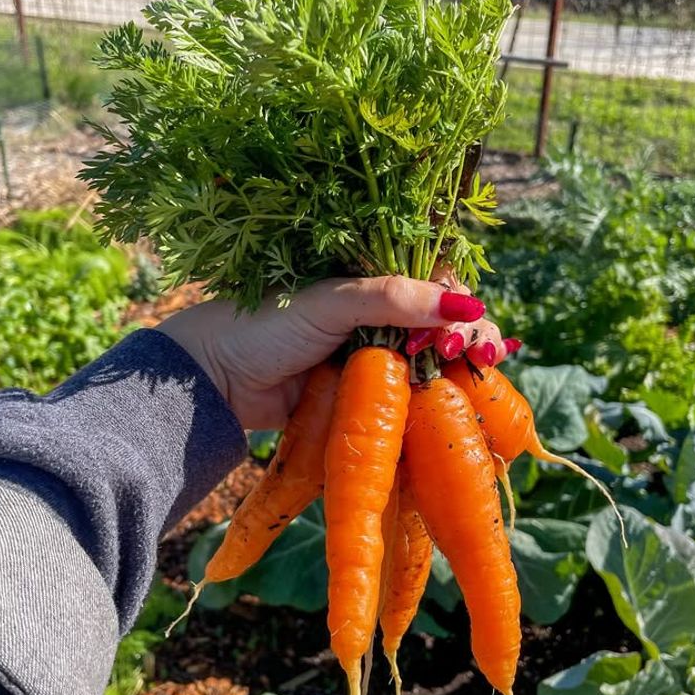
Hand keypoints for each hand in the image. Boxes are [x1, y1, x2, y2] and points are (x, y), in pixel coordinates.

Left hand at [158, 276, 508, 428]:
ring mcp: (376, 360)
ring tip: (475, 379)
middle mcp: (381, 318)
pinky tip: (460, 411)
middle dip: (472, 337)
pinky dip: (435, 405)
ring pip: (435, 365)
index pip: (437, 284)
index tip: (465, 327)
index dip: (460, 303)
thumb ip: (393, 298)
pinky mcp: (367, 399)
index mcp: (373, 282)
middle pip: (446, 325)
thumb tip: (463, 305)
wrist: (215, 380)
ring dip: (461, 372)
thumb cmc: (264, 324)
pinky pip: (410, 400)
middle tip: (479, 355)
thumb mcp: (331, 301)